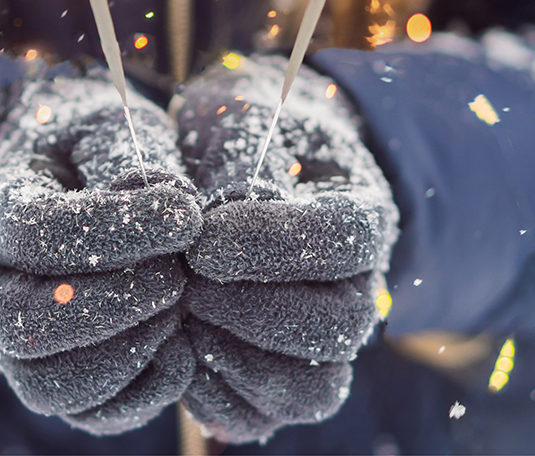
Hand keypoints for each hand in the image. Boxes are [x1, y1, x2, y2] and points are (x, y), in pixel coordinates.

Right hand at [0, 63, 200, 434]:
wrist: (69, 180)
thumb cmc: (94, 149)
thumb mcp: (106, 126)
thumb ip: (131, 157)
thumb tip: (175, 205)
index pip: (35, 233)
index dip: (113, 228)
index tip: (185, 213)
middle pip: (28, 326)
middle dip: (118, 303)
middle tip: (178, 273)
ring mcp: (23, 344)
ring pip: (54, 385)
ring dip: (131, 351)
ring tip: (179, 306)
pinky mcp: (64, 380)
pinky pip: (96, 413)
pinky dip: (148, 387)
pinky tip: (183, 340)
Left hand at [174, 55, 398, 442]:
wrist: (243, 157)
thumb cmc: (240, 131)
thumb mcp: (240, 117)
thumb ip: (235, 159)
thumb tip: (212, 219)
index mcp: (362, 213)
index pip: (342, 241)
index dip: (270, 243)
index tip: (200, 237)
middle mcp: (358, 287)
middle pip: (339, 327)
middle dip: (249, 306)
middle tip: (184, 279)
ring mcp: (321, 343)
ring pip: (310, 390)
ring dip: (234, 356)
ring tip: (179, 312)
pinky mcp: (275, 380)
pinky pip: (257, 417)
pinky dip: (209, 392)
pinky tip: (172, 343)